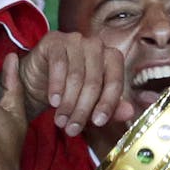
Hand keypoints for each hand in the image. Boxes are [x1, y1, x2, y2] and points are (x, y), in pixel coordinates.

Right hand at [14, 31, 130, 134]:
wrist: (39, 79)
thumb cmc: (70, 89)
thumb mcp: (92, 102)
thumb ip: (111, 107)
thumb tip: (129, 112)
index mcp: (112, 58)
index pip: (115, 82)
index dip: (107, 104)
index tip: (98, 123)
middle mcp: (97, 45)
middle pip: (94, 82)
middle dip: (83, 109)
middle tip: (73, 129)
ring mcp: (76, 40)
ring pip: (76, 76)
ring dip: (68, 103)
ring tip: (61, 121)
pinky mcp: (55, 40)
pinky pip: (58, 65)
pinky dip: (56, 86)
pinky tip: (53, 101)